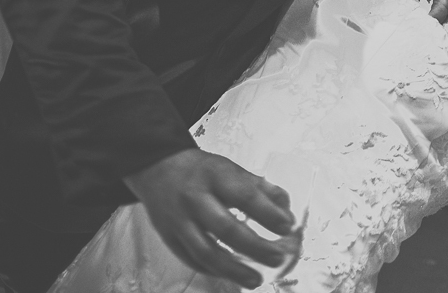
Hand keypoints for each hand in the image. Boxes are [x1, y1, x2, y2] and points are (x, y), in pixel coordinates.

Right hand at [123, 148, 295, 288]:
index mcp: (215, 176)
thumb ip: (262, 188)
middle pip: (225, 228)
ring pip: (206, 252)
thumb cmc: (203, 171)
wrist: (159, 169)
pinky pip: (192, 260)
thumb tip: (287, 211)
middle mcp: (195, 199)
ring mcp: (179, 221)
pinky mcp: (169, 239)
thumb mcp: (233, 169)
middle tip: (278, 258)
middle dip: (255, 247)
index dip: (268, 213)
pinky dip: (214, 271)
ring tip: (257, 279)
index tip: (288, 226)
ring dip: (234, 269)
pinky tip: (232, 275)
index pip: (244, 196)